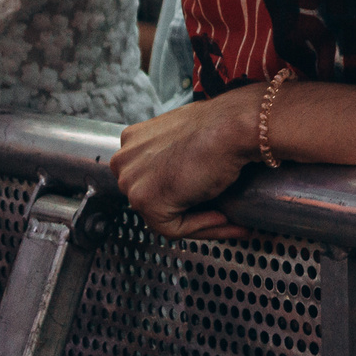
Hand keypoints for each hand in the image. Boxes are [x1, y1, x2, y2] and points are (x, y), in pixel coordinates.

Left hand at [110, 82, 261, 240]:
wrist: (231, 127)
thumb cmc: (218, 126)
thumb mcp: (185, 135)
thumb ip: (172, 154)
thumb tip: (182, 178)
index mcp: (133, 140)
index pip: (148, 178)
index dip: (178, 191)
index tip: (201, 198)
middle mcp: (124, 160)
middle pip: (151, 198)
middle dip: (182, 208)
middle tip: (216, 213)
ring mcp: (131, 182)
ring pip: (160, 217)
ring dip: (194, 222)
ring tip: (223, 219)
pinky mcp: (146, 202)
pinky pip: (172, 228)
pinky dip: (199, 227)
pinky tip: (221, 217)